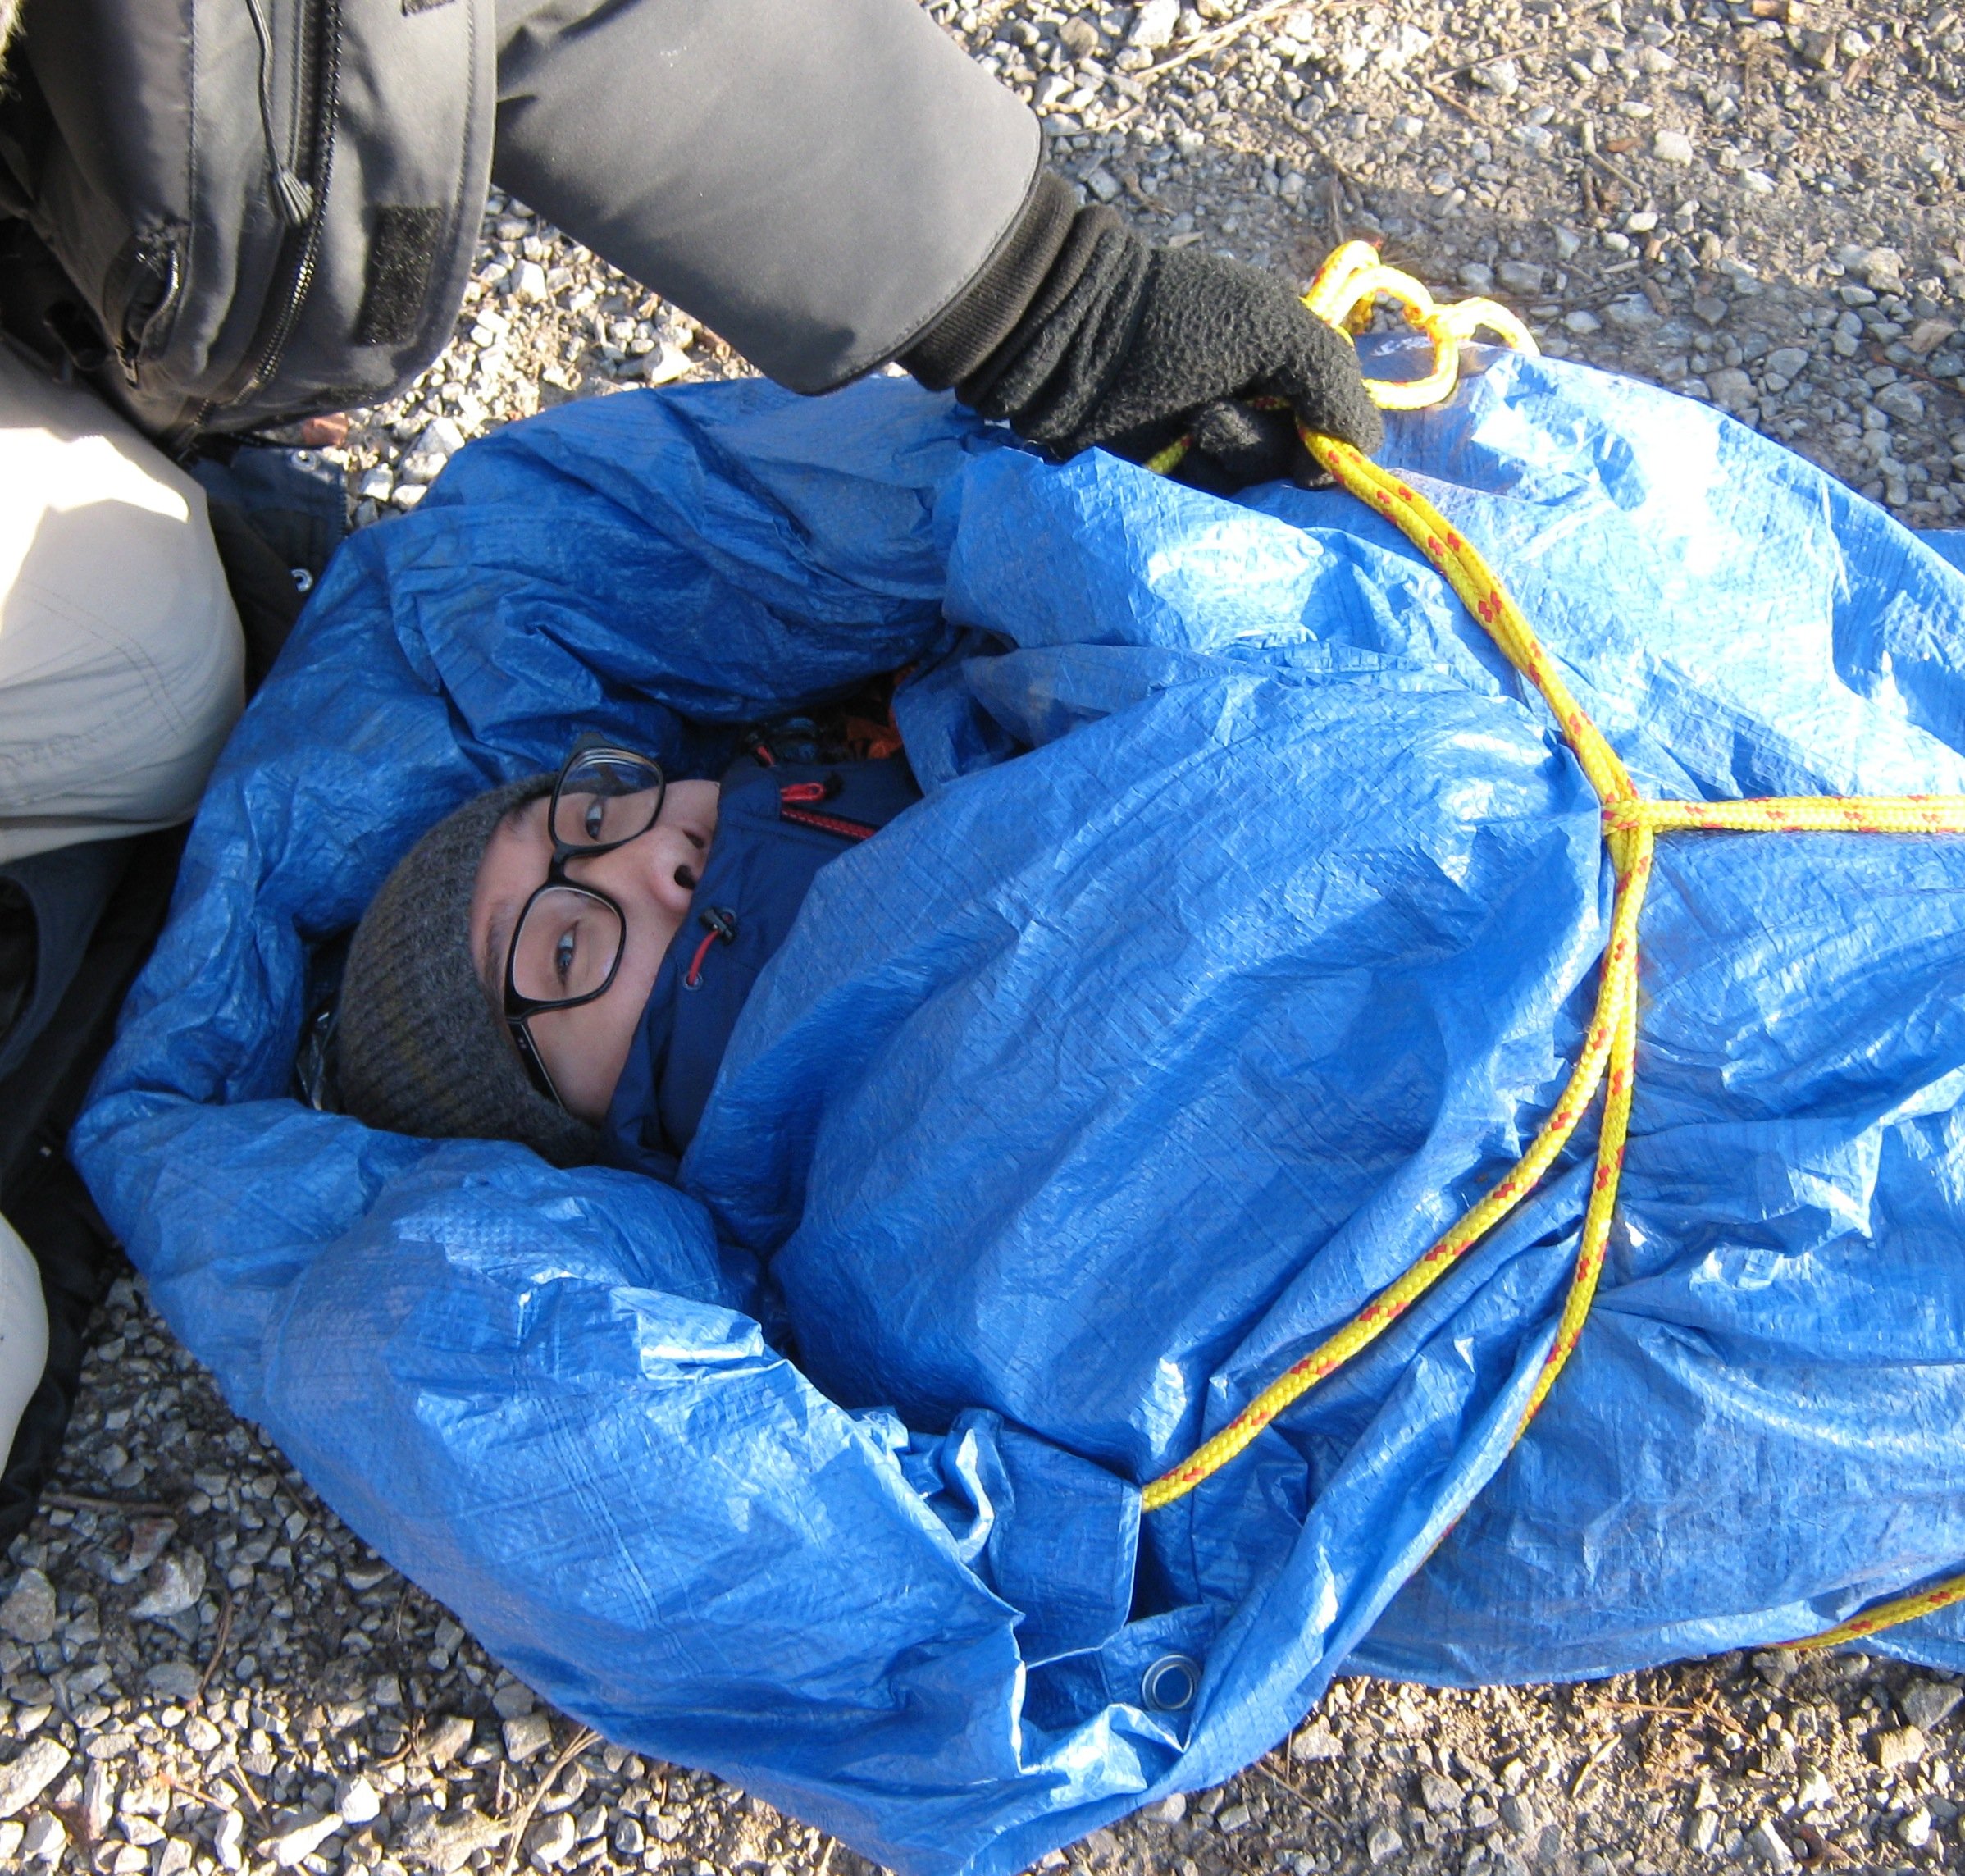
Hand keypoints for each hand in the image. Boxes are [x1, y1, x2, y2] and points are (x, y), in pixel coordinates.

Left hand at [920, 195, 1383, 492]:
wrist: (1074, 341)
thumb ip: (1333, 378)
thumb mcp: (1272, 326)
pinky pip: (1209, 510)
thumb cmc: (1173, 321)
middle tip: (1218, 417)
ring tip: (1192, 425)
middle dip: (1265, 446)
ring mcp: (1210, 452)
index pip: (1336, 431)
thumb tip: (1365, 450)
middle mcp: (1256, 412)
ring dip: (1231, 460)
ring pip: (1253, 493)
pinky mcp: (1170, 486)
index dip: (1331, 447)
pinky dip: (1200, 488)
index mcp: (1285, 369)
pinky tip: (1175, 456)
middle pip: (1296, 469)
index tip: (1314, 444)